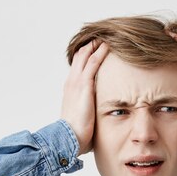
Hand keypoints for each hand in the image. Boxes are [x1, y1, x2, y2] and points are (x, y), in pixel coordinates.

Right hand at [60, 40, 109, 155]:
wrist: (68, 138)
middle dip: (92, 46)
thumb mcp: (81, 117)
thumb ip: (87, 110)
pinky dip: (99, 53)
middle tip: (103, 38)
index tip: (97, 48)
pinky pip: (92, 63)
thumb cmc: (76, 133)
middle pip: (81, 56)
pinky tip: (107, 46)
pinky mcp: (84, 85)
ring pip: (86, 56)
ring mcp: (76, 82)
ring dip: (96, 45)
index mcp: (70, 89)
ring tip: (107, 37)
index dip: (87, 55)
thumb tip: (96, 115)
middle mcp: (71, 82)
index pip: (78, 66)